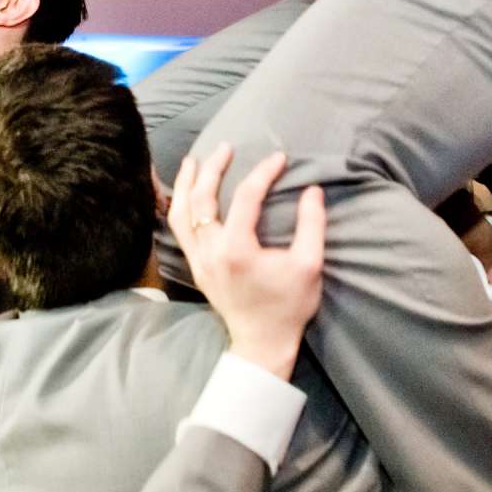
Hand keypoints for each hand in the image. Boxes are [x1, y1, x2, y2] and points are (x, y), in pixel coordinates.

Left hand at [170, 144, 324, 378]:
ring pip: (181, 213)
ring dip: (186, 184)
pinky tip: (185, 192)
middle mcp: (210, 252)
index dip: (263, 173)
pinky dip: (179, 206)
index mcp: (237, 249)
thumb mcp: (309, 266)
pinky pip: (178, 230)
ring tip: (194, 161)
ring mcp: (198, 260)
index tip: (280, 158)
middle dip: (213, 168)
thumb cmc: (288, 306)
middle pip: (202, 198)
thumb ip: (312, 225)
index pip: (245, 198)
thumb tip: (312, 190)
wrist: (262, 343)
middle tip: (226, 147)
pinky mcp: (195, 267)